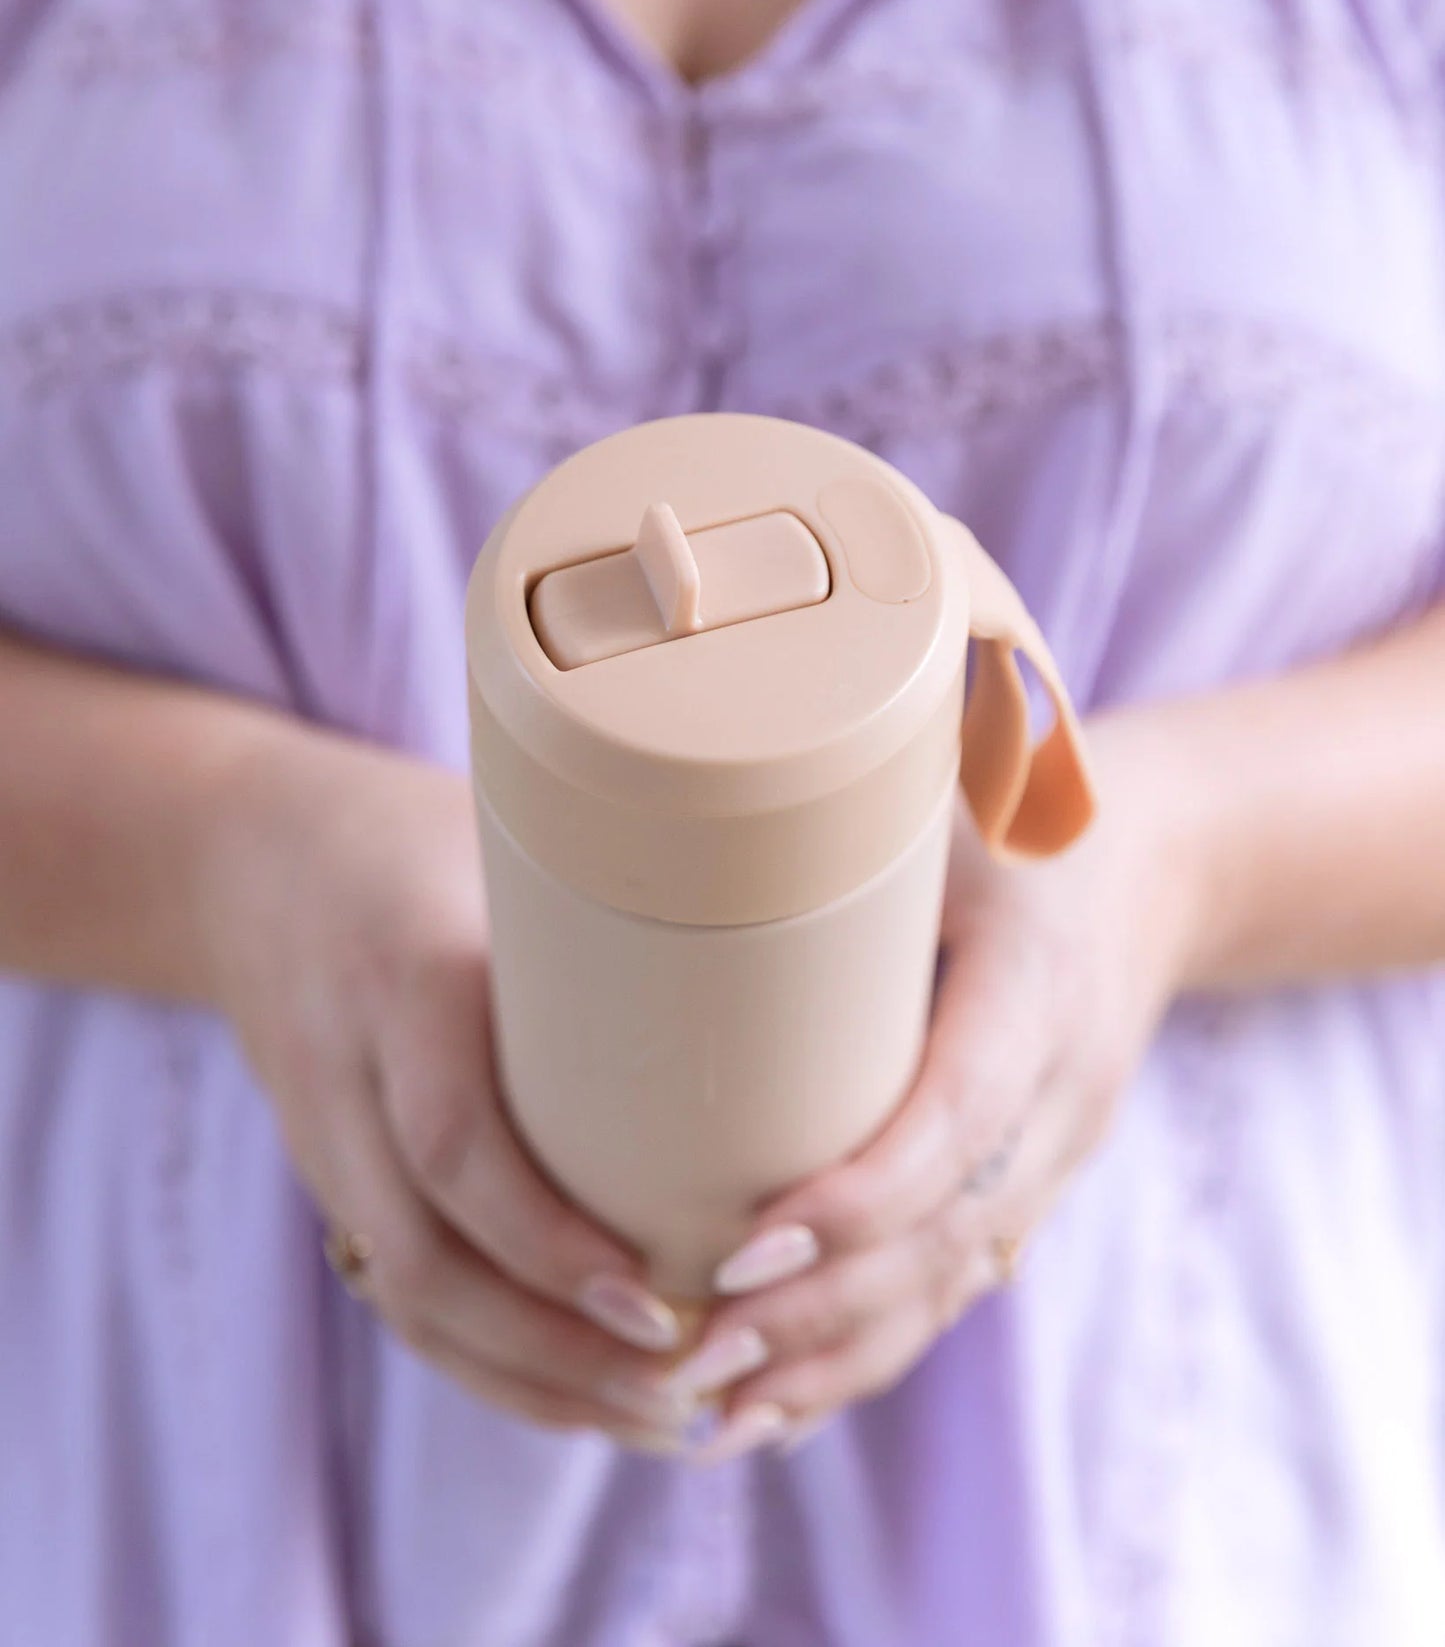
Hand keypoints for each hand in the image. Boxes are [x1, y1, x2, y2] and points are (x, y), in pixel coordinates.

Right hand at [197, 719, 695, 1448]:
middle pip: (423, 1256)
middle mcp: (349, 1071)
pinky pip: (393, 1293)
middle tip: (686, 1386)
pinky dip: (486, 1362)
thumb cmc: (425, 839)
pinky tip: (581, 1396)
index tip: (660, 1297)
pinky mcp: (329, 1173)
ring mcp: (324, 1133)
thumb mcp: (511, 848)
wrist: (252, 857)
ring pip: (405, 1299)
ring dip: (530, 1381)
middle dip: (555, 1349)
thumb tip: (789, 981)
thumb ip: (617, 912)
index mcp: (405, 976)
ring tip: (659, 1417)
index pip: (454, 1137)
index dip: (548, 1238)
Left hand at [667, 713, 1205, 1460]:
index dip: (863, 1195)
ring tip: (708, 1412)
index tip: (745, 1246)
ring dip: (831, 1362)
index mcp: (1039, 979)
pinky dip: (865, 1355)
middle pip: (949, 1232)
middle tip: (692, 1346)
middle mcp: (1059, 1084)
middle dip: (822, 1309)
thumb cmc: (1005, 812)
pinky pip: (952, 1288)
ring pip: (948, 1285)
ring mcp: (1053, 1147)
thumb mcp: (935, 793)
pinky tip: (773, 1409)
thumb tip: (648, 818)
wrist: (1145, 867)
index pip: (961, 1115)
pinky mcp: (1025, 1183)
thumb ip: (828, 812)